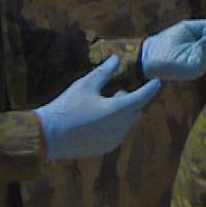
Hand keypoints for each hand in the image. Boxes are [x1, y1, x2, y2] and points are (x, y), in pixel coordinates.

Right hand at [35, 56, 161, 159]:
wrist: (48, 136)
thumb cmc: (67, 107)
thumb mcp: (86, 85)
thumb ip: (104, 72)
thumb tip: (116, 59)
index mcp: (118, 109)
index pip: (142, 97)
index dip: (151, 88)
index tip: (157, 82)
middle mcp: (120, 126)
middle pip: (136, 110)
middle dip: (131, 100)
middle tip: (115, 91)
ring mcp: (114, 139)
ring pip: (128, 123)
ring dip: (123, 113)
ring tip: (104, 105)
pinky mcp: (106, 148)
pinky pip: (118, 134)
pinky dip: (115, 125)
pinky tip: (98, 120)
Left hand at [141, 17, 205, 80]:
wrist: (148, 54)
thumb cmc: (166, 42)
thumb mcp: (188, 28)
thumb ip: (203, 26)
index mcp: (202, 56)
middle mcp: (202, 65)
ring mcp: (198, 69)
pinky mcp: (192, 70)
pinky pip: (204, 57)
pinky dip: (205, 45)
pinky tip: (202, 38)